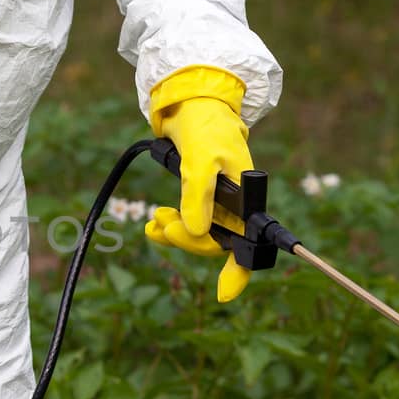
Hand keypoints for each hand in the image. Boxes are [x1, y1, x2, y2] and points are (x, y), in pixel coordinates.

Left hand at [143, 67, 253, 302]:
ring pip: (196, 234)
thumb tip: (195, 233)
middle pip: (213, 242)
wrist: (192, 104)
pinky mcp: (198, 197)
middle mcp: (234, 206)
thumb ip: (198, 197)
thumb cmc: (205, 128)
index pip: (246, 244)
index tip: (224, 293)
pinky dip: (169, 225)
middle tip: (161, 223)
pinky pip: (185, 222)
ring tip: (153, 222)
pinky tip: (153, 223)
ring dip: (173, 233)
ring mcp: (216, 203)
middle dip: (186, 239)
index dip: (238, 271)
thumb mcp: (201, 161)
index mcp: (244, 200)